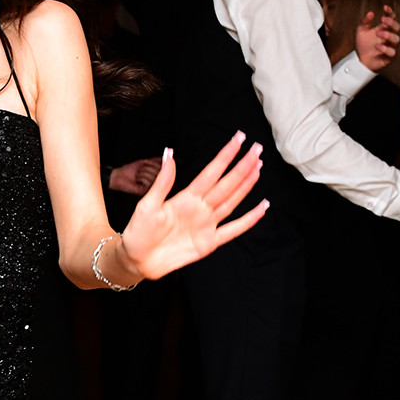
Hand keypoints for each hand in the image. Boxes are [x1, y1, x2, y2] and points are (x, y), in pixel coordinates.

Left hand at [108, 157, 161, 195]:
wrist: (119, 177)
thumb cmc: (130, 170)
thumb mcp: (144, 162)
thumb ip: (155, 160)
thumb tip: (165, 157)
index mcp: (157, 176)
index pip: (164, 168)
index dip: (154, 164)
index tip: (146, 163)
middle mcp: (156, 183)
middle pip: (160, 172)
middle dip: (147, 168)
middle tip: (140, 170)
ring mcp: (152, 188)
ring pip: (154, 177)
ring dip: (142, 173)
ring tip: (137, 175)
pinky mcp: (146, 192)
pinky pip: (149, 183)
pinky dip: (141, 178)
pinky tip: (137, 180)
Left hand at [117, 133, 266, 280]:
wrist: (137, 260)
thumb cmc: (139, 231)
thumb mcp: (147, 204)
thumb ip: (163, 181)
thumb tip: (168, 153)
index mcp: (186, 197)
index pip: (211, 172)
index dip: (225, 156)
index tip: (238, 139)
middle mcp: (200, 208)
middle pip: (226, 184)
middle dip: (242, 166)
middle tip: (257, 149)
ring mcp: (207, 224)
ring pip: (232, 201)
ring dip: (246, 185)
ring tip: (258, 168)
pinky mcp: (210, 243)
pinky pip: (234, 229)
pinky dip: (249, 219)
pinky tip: (262, 208)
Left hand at [354, 4, 399, 72]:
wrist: (360, 60)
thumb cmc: (363, 45)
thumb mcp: (361, 31)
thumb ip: (365, 22)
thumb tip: (370, 13)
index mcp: (384, 29)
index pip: (391, 18)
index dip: (390, 12)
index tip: (385, 7)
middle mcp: (390, 36)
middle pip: (397, 27)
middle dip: (391, 23)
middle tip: (383, 20)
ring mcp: (391, 46)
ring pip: (396, 39)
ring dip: (388, 35)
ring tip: (378, 33)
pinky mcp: (389, 56)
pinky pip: (392, 52)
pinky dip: (386, 49)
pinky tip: (377, 46)